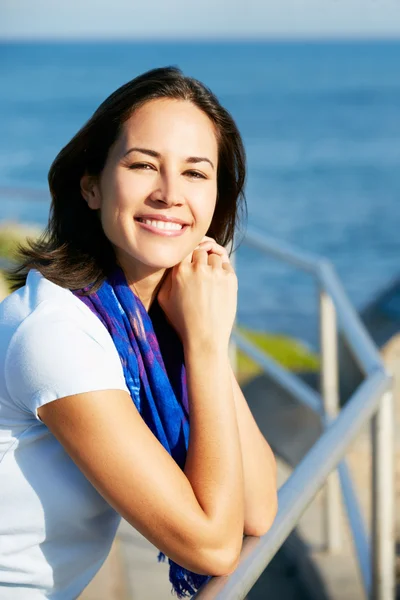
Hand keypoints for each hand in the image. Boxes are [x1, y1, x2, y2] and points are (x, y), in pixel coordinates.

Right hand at [157, 237, 236, 351]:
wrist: (205, 338)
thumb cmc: (182, 321)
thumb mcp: (164, 299)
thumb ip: (166, 277)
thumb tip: (172, 261)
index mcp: (180, 271)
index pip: (184, 247)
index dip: (187, 251)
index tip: (189, 259)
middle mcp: (198, 269)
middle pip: (200, 249)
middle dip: (199, 258)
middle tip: (199, 271)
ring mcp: (216, 273)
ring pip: (214, 256)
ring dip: (211, 263)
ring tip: (208, 279)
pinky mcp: (230, 279)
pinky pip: (226, 264)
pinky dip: (222, 269)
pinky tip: (217, 281)